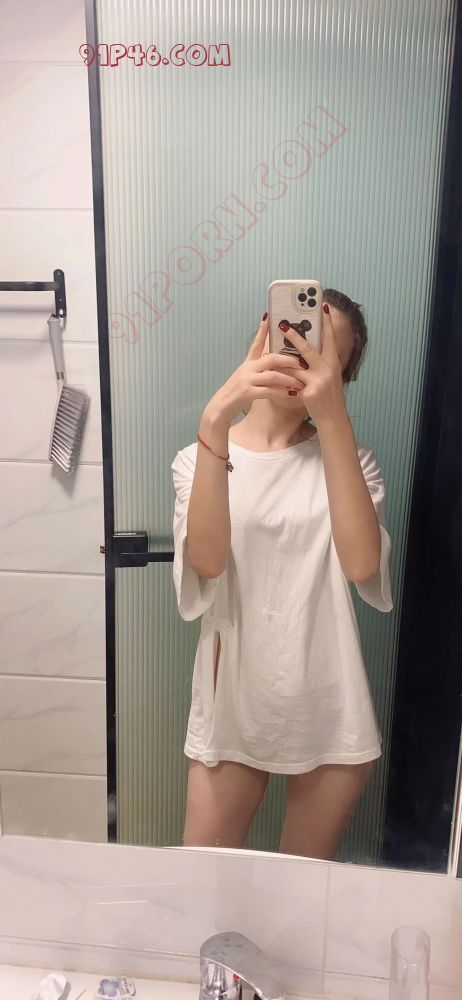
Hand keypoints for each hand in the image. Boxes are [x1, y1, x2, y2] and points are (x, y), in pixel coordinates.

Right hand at [205, 314, 305, 425]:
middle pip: (271, 358)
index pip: (257, 343)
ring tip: (300, 383)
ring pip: (273, 375)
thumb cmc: (236, 394)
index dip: (262, 330)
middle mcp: (248, 368)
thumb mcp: (245, 377)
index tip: (269, 316)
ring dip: (289, 379)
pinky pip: (269, 391)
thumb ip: (257, 370)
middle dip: (288, 359)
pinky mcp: (248, 393)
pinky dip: (281, 392)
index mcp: (248, 363)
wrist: (220, 407)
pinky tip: (291, 394)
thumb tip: (273, 367)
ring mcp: (247, 380)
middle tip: (301, 362)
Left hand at [281, 306, 347, 425]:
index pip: (331, 338)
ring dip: (281, 360)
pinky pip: (290, 381)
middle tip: (283, 325)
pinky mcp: (309, 392)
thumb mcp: (330, 377)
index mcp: (334, 363)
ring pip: (294, 366)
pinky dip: (281, 378)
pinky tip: (271, 375)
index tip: (324, 306)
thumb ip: (320, 364)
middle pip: (308, 349)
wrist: (333, 418)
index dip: (327, 323)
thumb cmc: (329, 396)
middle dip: (294, 336)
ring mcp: (318, 381)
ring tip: (269, 352)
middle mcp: (328, 369)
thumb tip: (304, 350)